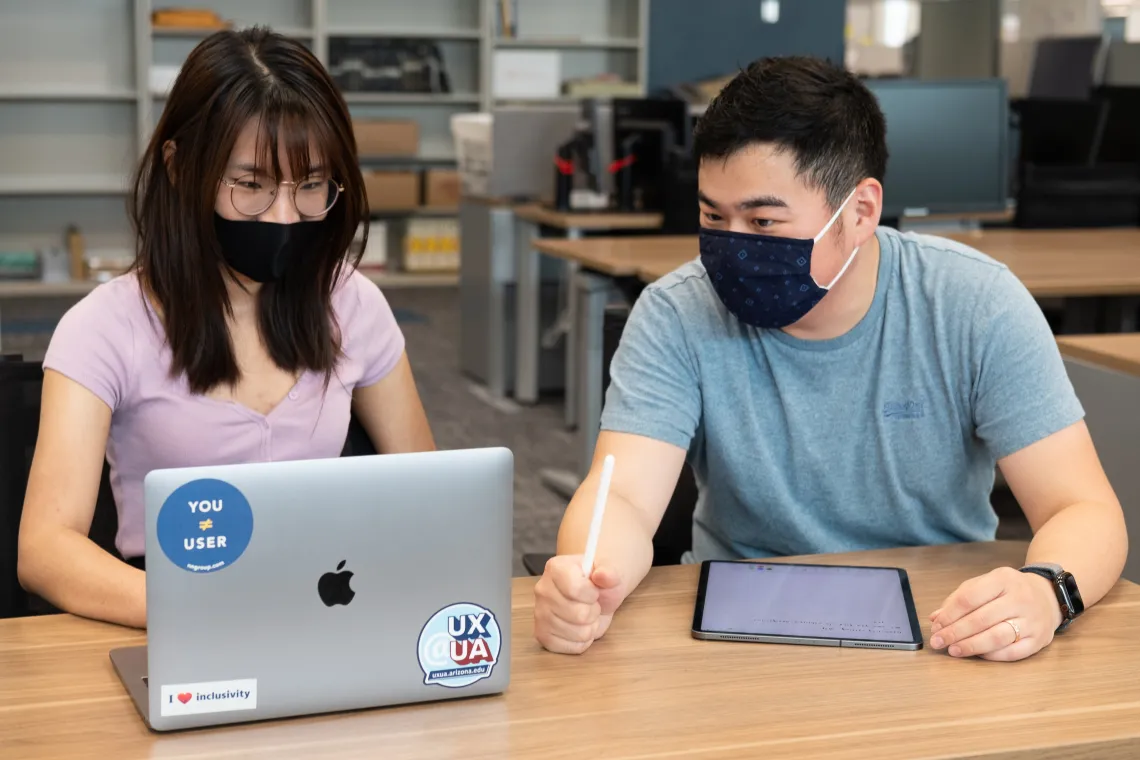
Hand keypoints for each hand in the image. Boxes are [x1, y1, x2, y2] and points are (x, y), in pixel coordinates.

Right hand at [533, 554, 623, 654]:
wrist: (594, 595)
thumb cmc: (599, 582)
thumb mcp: (609, 571)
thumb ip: (609, 572)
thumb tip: (603, 575)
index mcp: (555, 568)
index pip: (575, 589)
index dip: (592, 594)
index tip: (595, 591)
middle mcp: (542, 590)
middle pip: (578, 614)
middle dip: (594, 611)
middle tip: (592, 604)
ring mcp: (540, 614)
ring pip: (577, 633)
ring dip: (590, 627)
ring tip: (587, 616)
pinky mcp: (542, 635)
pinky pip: (570, 647)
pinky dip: (583, 641)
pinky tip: (581, 628)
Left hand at [929, 566, 1063, 661]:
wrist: (1048, 595)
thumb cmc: (1008, 590)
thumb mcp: (984, 584)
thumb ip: (959, 598)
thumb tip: (935, 618)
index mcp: (1003, 579)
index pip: (969, 598)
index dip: (949, 614)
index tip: (936, 626)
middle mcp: (1020, 599)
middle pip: (981, 619)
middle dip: (955, 633)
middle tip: (938, 642)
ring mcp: (1032, 620)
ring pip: (997, 637)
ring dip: (971, 646)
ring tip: (953, 650)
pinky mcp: (1040, 640)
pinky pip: (1013, 652)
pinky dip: (991, 656)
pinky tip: (976, 655)